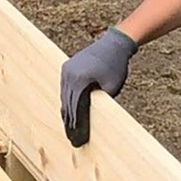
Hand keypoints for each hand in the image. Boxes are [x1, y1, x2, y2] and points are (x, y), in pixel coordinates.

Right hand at [60, 26, 136, 144]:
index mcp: (79, 80)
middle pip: (66, 103)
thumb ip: (101, 102)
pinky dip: (66, 98)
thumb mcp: (112, 88)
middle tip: (71, 137)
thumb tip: (92, 117)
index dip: (75, 124)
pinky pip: (65, 87)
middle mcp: (69, 74)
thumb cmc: (116, 66)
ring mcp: (66, 69)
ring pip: (64, 95)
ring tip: (68, 127)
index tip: (76, 138)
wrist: (114, 43)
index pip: (74, 108)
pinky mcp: (67, 66)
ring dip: (66, 110)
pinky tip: (67, 110)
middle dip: (69, 121)